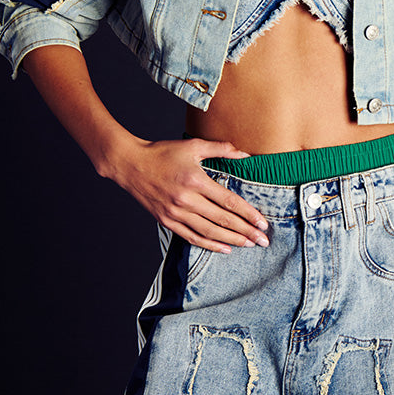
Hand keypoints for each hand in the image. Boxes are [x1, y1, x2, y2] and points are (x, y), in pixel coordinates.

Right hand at [109, 136, 269, 252]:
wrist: (130, 164)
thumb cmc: (162, 152)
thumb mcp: (192, 146)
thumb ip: (220, 149)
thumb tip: (245, 154)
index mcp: (195, 180)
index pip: (229, 202)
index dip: (249, 214)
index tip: (263, 224)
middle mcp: (186, 199)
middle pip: (222, 220)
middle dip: (246, 232)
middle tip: (263, 241)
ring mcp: (175, 212)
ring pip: (209, 232)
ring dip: (231, 240)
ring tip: (249, 245)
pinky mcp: (166, 220)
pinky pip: (191, 237)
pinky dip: (209, 245)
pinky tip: (224, 248)